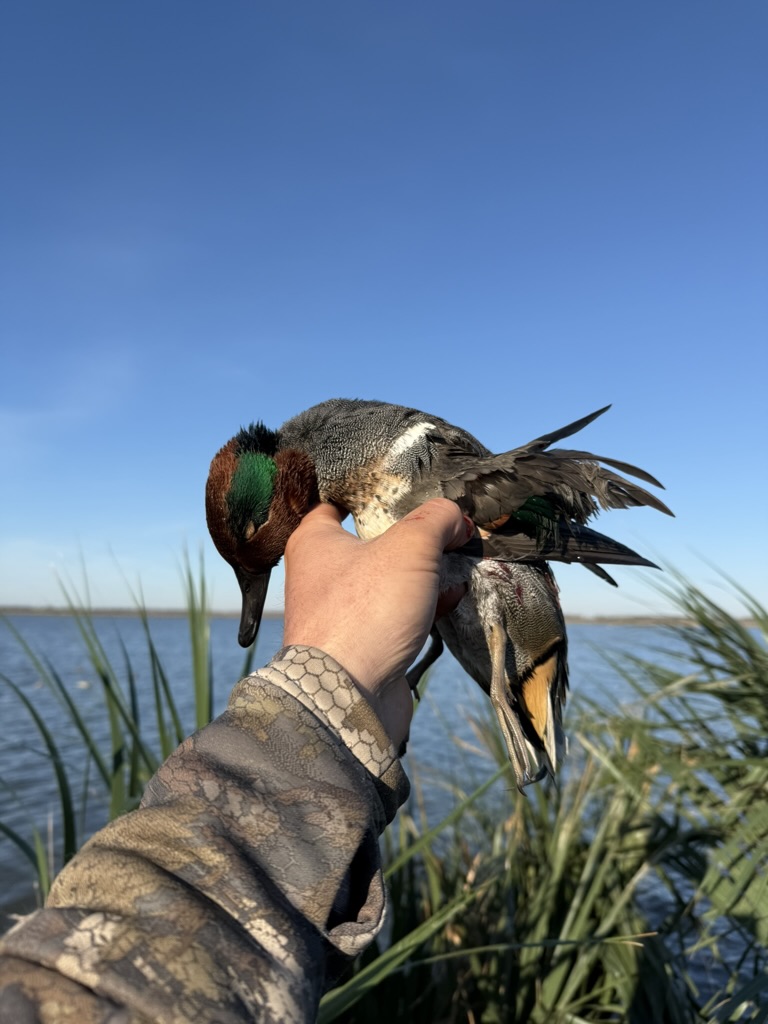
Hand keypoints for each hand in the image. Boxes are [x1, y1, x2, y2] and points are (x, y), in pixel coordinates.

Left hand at [283, 499, 469, 747]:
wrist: (348, 697)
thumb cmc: (365, 611)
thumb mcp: (410, 546)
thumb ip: (436, 519)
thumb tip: (456, 516)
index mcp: (315, 540)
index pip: (341, 500)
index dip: (378, 492)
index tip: (412, 489)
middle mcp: (322, 573)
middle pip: (375, 540)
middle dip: (415, 536)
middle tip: (448, 527)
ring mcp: (343, 610)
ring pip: (391, 578)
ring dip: (426, 573)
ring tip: (459, 561)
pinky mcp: (363, 642)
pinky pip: (398, 613)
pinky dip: (424, 605)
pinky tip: (452, 597)